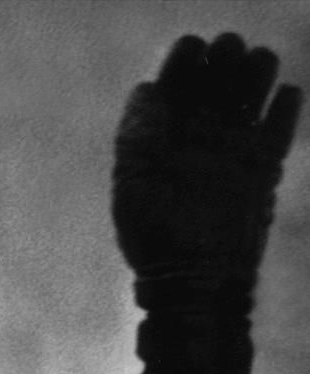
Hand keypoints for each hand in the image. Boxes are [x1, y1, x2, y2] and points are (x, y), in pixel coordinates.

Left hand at [113, 33, 299, 290]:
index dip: (184, 60)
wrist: (196, 281)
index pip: (174, 82)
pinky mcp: (262, 167)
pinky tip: (284, 96)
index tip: (193, 47)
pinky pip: (278, 125)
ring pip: (250, 93)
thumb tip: (146, 88)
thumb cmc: (156, 238)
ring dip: (256, 73)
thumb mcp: (135, 186)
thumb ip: (139, 136)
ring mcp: (231, 149)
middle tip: (229, 50)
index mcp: (160, 138)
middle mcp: (196, 137)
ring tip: (257, 64)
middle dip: (224, 58)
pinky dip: (284, 107)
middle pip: (216, 79)